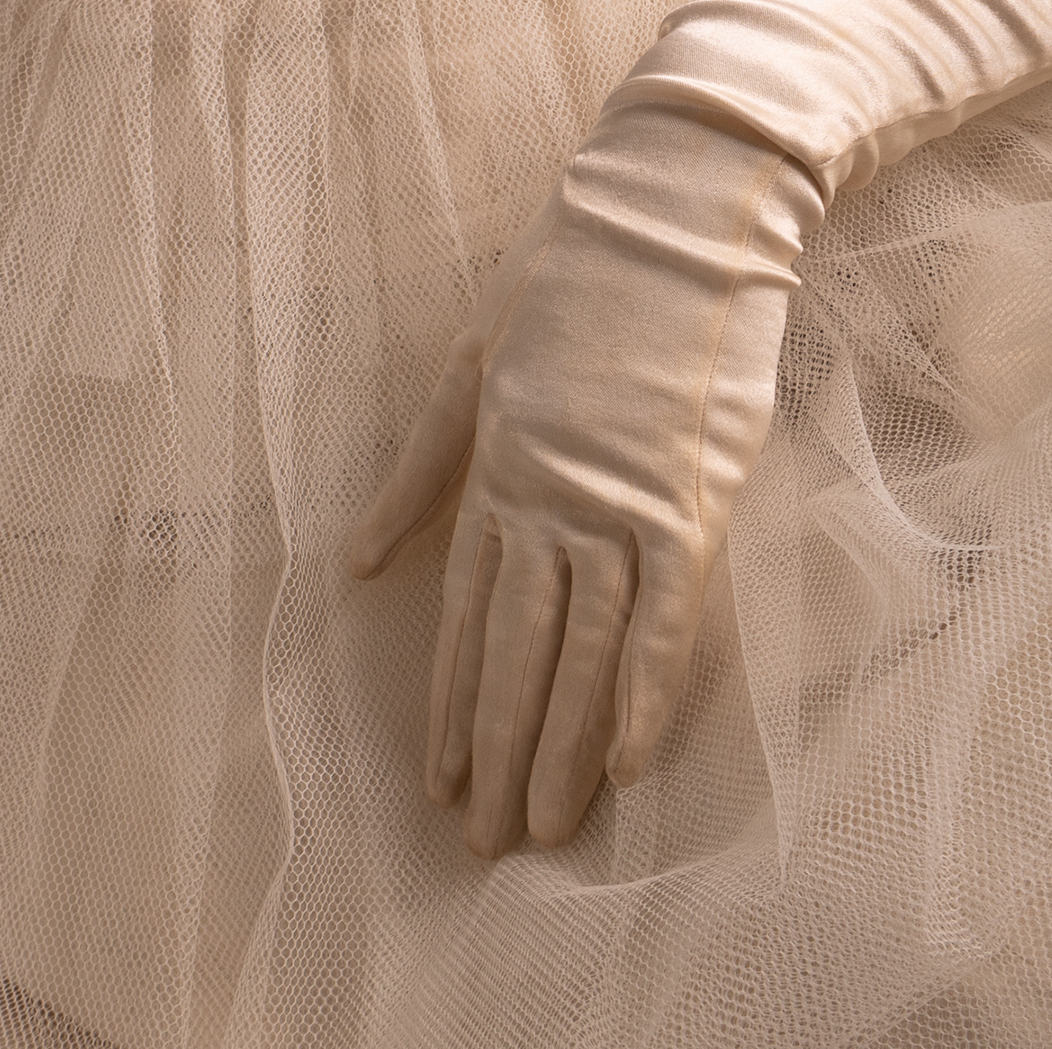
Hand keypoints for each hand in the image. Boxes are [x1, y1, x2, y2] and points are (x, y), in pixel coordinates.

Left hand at [350, 101, 823, 855]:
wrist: (675, 209)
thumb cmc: (571, 270)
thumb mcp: (472, 356)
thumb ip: (420, 465)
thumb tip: (359, 558)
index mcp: (496, 461)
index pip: (462, 608)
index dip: (447, 699)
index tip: (435, 777)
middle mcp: (549, 494)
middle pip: (515, 645)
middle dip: (494, 747)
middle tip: (481, 843)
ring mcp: (620, 498)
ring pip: (581, 647)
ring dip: (558, 744)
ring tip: (539, 831)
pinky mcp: (692, 494)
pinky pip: (664, 614)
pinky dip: (642, 690)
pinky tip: (619, 764)